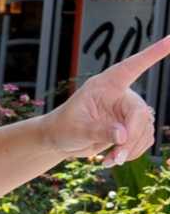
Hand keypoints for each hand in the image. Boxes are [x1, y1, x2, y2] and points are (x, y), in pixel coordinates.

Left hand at [40, 33, 169, 164]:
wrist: (61, 139)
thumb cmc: (63, 128)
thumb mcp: (76, 129)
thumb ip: (99, 130)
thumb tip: (124, 135)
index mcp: (106, 85)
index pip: (132, 66)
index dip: (153, 53)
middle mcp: (122, 95)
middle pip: (140, 114)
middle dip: (131, 138)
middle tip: (115, 156)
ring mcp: (129, 111)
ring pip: (145, 129)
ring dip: (131, 149)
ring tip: (110, 160)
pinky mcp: (132, 127)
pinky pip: (144, 140)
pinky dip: (132, 152)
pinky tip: (114, 158)